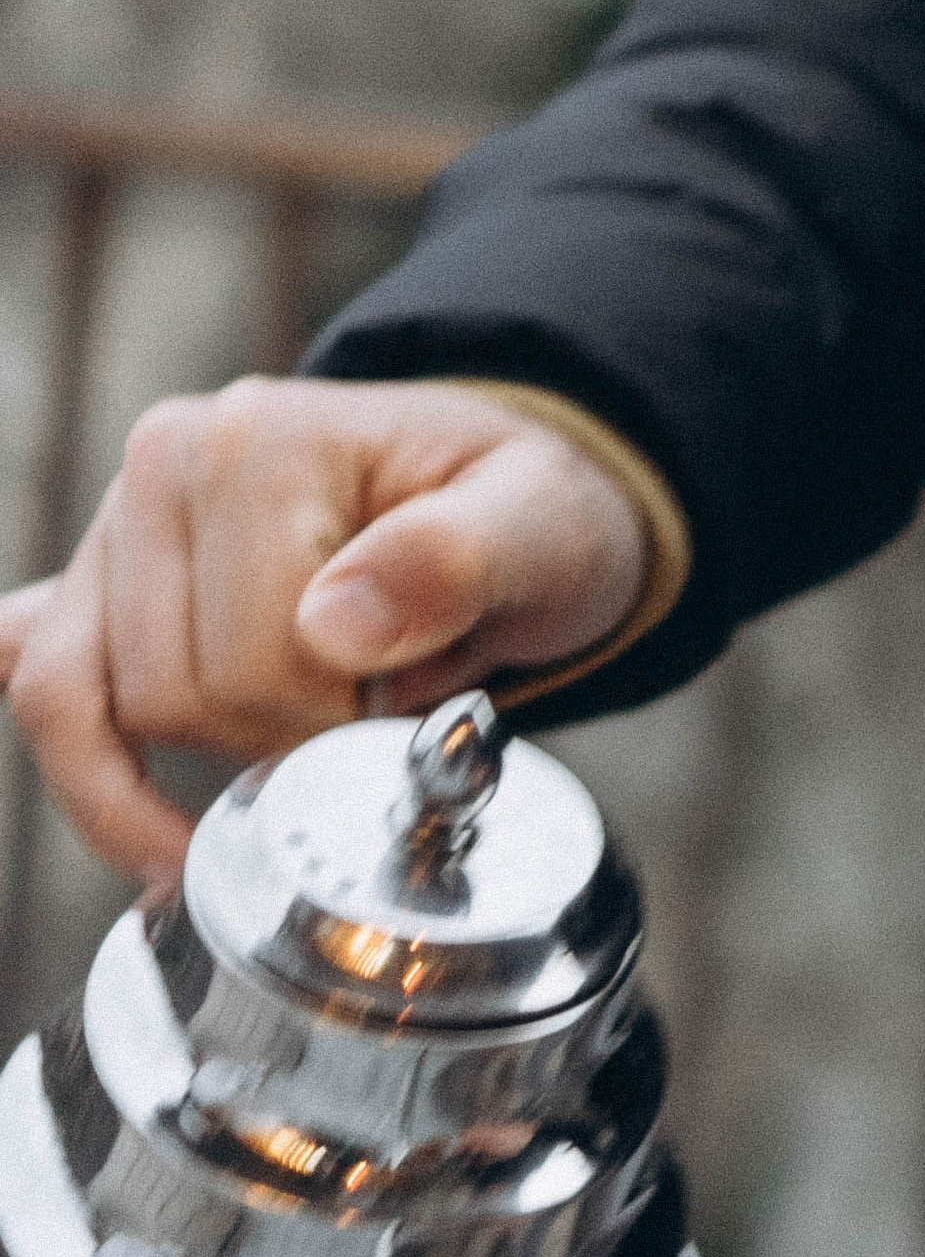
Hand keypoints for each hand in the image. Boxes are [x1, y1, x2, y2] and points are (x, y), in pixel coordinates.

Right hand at [0, 378, 649, 886]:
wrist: (504, 496)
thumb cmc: (523, 515)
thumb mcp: (542, 527)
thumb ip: (458, 562)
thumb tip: (334, 624)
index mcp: (259, 440)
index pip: (253, 664)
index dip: (336, 726)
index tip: (406, 715)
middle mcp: (161, 464)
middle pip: (168, 695)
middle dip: (275, 744)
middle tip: (367, 718)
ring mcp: (115, 524)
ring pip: (90, 711)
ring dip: (203, 757)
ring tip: (301, 735)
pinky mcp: (94, 581)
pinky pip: (38, 683)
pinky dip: (82, 758)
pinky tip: (133, 816)